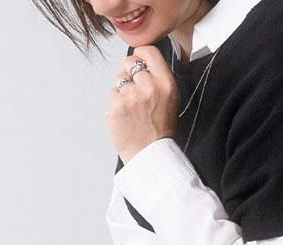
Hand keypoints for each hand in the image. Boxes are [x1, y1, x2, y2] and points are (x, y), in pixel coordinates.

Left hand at [106, 46, 178, 162]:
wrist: (149, 155)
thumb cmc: (159, 130)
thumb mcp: (170, 99)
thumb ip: (158, 77)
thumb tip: (142, 59)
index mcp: (166, 83)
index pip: (148, 51)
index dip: (140, 55)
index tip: (138, 63)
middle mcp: (149, 86)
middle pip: (130, 63)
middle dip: (129, 74)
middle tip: (134, 93)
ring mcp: (131, 96)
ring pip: (119, 79)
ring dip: (122, 90)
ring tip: (132, 109)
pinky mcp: (116, 105)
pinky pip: (111, 94)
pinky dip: (115, 103)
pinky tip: (124, 116)